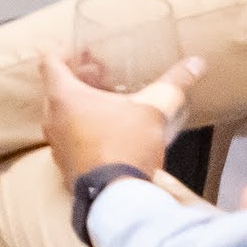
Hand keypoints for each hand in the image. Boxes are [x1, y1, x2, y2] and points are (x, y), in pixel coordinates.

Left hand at [38, 46, 201, 183]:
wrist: (116, 198)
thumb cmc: (127, 146)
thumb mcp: (153, 109)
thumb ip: (173, 83)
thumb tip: (197, 63)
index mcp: (64, 96)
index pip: (50, 61)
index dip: (62, 50)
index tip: (79, 47)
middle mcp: (52, 118)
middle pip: (55, 86)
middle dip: (76, 76)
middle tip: (101, 73)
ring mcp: (55, 144)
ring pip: (60, 113)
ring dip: (79, 103)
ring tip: (107, 102)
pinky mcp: (64, 165)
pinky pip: (67, 137)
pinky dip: (80, 127)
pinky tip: (106, 132)